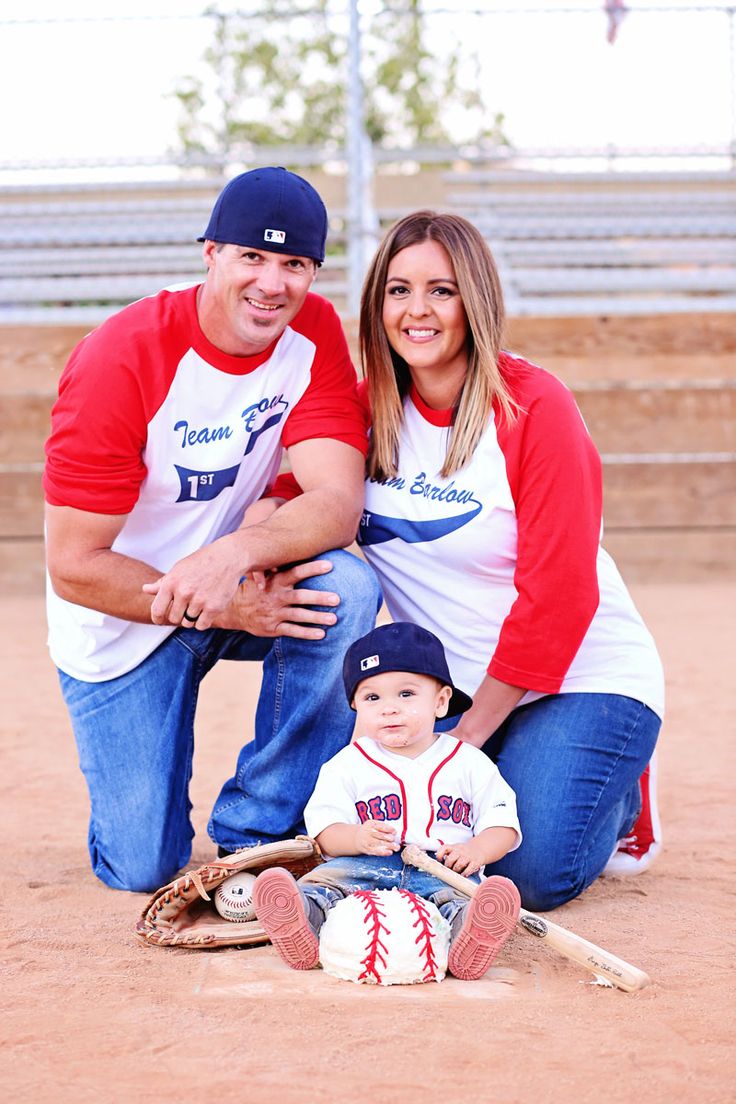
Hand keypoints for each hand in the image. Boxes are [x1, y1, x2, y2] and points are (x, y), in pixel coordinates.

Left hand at [142, 539, 244, 629]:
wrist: (228, 558)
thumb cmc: (201, 562)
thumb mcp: (179, 569)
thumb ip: (162, 583)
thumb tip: (145, 589)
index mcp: (171, 582)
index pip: (157, 610)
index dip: (157, 619)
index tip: (160, 620)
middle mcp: (184, 592)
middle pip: (174, 619)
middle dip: (179, 615)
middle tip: (187, 606)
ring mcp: (199, 601)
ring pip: (188, 623)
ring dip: (192, 617)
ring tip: (199, 604)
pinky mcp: (214, 607)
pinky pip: (201, 625)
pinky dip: (203, 621)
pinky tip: (206, 610)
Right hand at [214, 560, 339, 638]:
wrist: (233, 610)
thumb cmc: (254, 589)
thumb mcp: (261, 575)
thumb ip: (277, 564)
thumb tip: (292, 545)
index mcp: (275, 582)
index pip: (295, 572)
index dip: (312, 568)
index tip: (330, 565)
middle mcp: (276, 597)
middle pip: (300, 597)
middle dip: (319, 598)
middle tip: (337, 598)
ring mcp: (274, 613)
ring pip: (298, 616)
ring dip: (317, 618)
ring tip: (334, 619)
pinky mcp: (273, 628)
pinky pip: (292, 631)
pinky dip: (307, 633)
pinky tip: (321, 634)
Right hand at [355, 821, 399, 855]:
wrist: (357, 838)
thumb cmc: (369, 830)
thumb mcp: (374, 824)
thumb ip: (384, 826)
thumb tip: (394, 832)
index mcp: (371, 824)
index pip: (381, 826)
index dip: (389, 829)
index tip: (394, 832)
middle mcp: (368, 832)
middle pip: (380, 835)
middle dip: (390, 839)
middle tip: (396, 841)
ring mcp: (367, 841)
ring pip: (379, 843)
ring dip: (389, 846)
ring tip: (396, 848)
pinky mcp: (367, 849)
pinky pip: (376, 851)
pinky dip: (383, 852)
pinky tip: (390, 852)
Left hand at [436, 840, 485, 876]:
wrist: (479, 848)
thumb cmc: (464, 851)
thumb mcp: (455, 849)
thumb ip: (447, 855)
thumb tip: (437, 866)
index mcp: (453, 847)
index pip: (444, 848)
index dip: (439, 855)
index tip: (439, 860)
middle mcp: (460, 851)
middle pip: (450, 859)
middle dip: (448, 867)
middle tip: (449, 869)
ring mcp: (468, 856)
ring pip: (459, 865)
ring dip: (456, 871)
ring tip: (456, 872)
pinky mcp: (475, 862)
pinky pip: (468, 870)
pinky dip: (464, 873)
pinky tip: (463, 874)